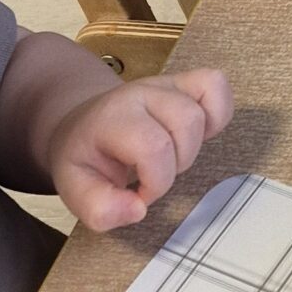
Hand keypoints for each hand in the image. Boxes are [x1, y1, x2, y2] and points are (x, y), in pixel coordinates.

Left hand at [47, 68, 233, 229]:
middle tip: (153, 176)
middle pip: (187, 123)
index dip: (156, 183)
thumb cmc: (84, 158)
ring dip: (193, 147)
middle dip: (176, 165)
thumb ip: (99, 209)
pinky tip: (195, 135)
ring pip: (202, 111)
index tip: (140, 195)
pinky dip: (217, 114)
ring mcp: (165, 84)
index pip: (154, 146)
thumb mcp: (75, 190)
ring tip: (169, 158)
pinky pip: (217, 86)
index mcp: (112, 118)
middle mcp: (141, 93)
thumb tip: (138, 209)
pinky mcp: (184, 82)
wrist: (83, 124)